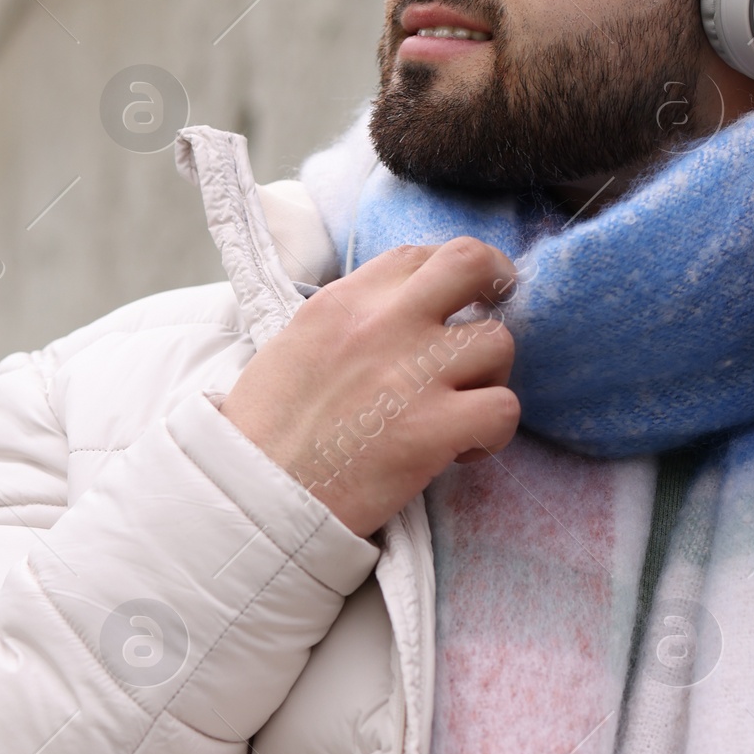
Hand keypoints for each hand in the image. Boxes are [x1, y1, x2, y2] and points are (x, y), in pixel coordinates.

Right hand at [220, 238, 519, 536]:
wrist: (250, 498)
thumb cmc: (263, 436)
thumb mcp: (293, 348)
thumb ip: (347, 325)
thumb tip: (390, 322)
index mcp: (343, 303)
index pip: (415, 255)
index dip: (445, 273)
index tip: (451, 298)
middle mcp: (383, 324)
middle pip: (471, 262)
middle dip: (496, 281)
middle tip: (496, 311)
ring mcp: (414, 374)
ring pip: (498, 341)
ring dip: (491, 375)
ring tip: (463, 405)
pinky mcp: (434, 429)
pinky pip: (504, 409)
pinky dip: (494, 432)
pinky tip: (464, 450)